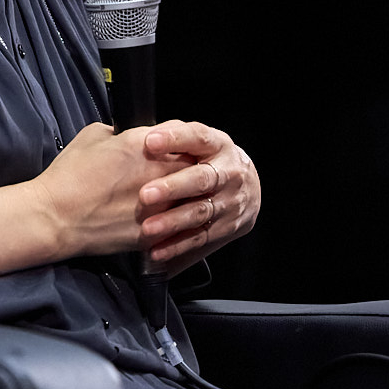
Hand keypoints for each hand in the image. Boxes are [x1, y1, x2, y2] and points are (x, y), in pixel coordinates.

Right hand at [27, 122, 191, 260]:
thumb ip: (118, 133)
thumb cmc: (68, 177)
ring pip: (195, 197)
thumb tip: (127, 136)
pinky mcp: (158, 231)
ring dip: (189, 196)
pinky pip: (181, 225)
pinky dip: (177, 222)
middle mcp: (159, 173)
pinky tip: (168, 221)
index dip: (182, 141)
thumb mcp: (90, 137)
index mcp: (144, 145)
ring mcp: (162, 204)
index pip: (185, 135)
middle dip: (191, 168)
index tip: (178, 146)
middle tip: (183, 172)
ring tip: (179, 198)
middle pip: (196, 165)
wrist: (56, 218)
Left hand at [136, 122, 259, 273]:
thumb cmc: (209, 160)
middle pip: (201, 179)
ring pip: (200, 212)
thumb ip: (173, 140)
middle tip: (145, 195)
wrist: (247, 185)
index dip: (174, 139)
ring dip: (172, 222)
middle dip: (172, 187)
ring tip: (148, 229)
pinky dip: (178, 246)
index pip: (197, 137)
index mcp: (218, 145)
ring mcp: (231, 202)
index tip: (149, 142)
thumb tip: (140, 137)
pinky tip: (158, 251)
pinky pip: (201, 238)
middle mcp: (229, 173)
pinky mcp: (228, 227)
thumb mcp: (197, 143)